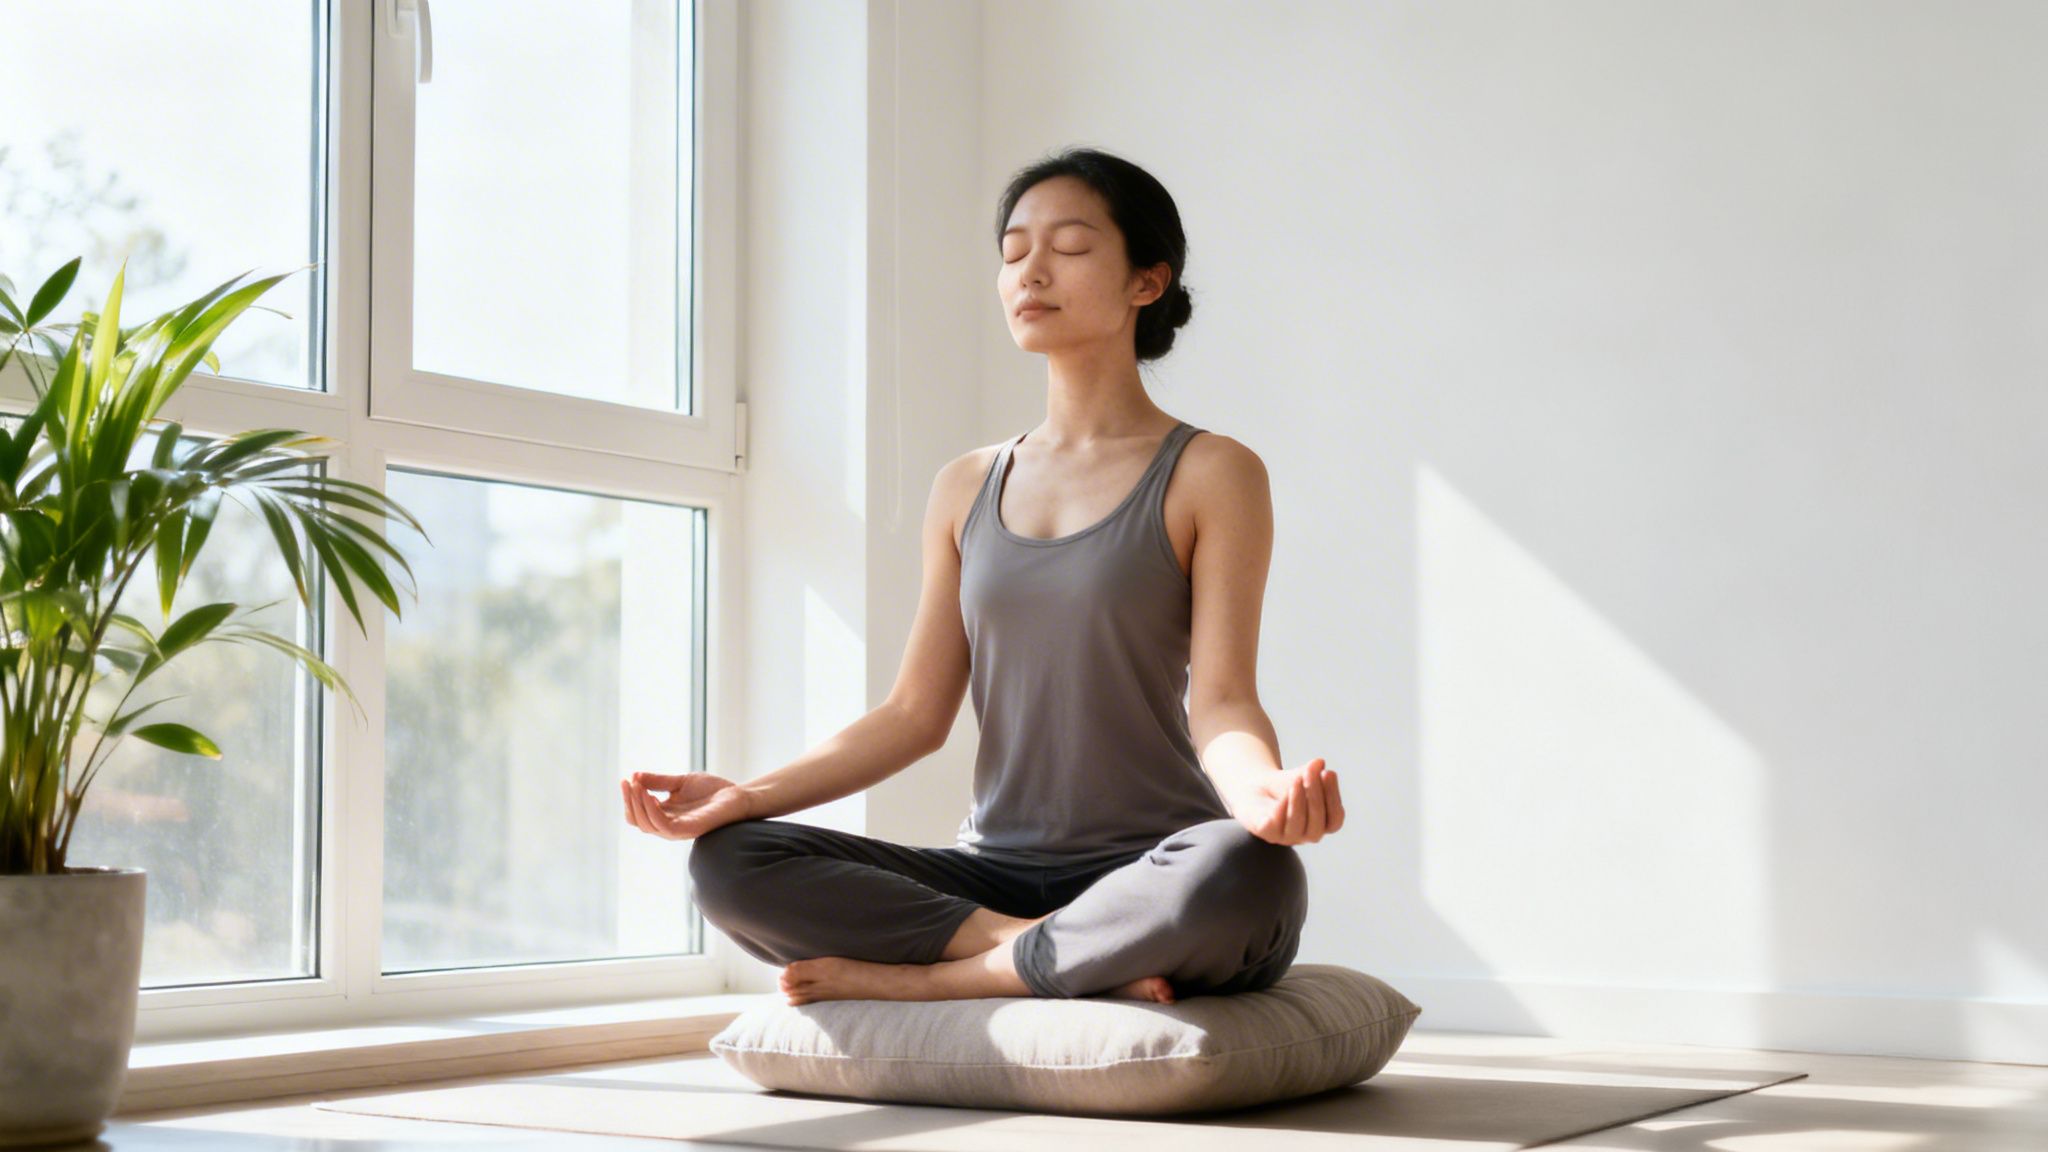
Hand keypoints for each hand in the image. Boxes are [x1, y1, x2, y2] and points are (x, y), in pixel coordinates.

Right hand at [620, 771, 754, 839]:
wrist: (737, 795)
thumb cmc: (711, 790)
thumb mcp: (680, 782)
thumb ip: (658, 781)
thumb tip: (634, 775)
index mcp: (664, 816)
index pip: (637, 814)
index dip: (629, 799)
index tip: (626, 780)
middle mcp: (668, 826)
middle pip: (638, 820)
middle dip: (629, 801)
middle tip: (627, 782)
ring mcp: (678, 830)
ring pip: (647, 825)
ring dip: (638, 805)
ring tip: (636, 786)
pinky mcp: (689, 829)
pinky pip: (664, 826)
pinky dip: (653, 812)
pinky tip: (650, 796)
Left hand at [1229, 758, 1343, 845]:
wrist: (1255, 789)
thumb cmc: (1285, 786)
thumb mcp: (1301, 775)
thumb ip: (1312, 771)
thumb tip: (1319, 763)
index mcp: (1321, 824)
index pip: (1335, 819)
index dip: (1333, 797)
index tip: (1328, 773)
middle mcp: (1305, 835)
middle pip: (1317, 824)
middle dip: (1316, 797)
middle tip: (1311, 774)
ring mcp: (1285, 837)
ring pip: (1296, 826)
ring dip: (1298, 802)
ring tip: (1297, 781)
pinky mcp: (1265, 833)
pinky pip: (1273, 827)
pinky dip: (1280, 810)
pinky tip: (1283, 794)